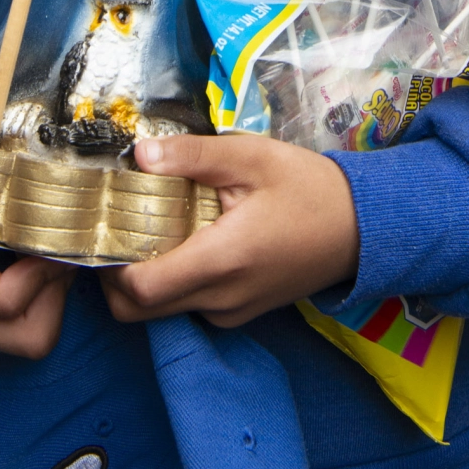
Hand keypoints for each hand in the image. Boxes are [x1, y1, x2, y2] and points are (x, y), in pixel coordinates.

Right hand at [0, 188, 71, 357]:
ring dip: (50, 295)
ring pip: (25, 333)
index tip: (52, 226)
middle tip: (58, 239)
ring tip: (47, 242)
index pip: (10, 303)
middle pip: (31, 334)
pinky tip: (28, 249)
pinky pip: (9, 319)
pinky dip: (33, 292)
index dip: (42, 269)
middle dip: (57, 291)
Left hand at [101, 135, 359, 328]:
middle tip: (118, 226)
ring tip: (151, 227)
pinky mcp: (239, 313)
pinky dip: (174, 282)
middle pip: (139, 310)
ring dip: (145, 278)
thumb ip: (193, 156)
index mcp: (222, 260)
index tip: (105, 226)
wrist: (363, 229)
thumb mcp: (253, 157)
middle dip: (115, 276)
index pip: (139, 289)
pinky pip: (189, 306)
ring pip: (161, 311)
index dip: (109, 265)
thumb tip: (138, 154)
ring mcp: (230, 312)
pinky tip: (186, 240)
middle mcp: (220, 298)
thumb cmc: (308, 188)